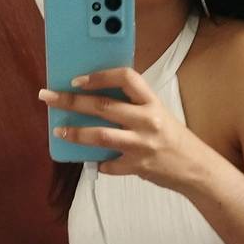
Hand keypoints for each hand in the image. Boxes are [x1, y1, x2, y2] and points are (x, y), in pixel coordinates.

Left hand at [38, 67, 207, 191]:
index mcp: (152, 102)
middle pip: (103, 106)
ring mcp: (142, 144)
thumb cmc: (172, 137)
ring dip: (75, 132)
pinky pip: (110, 165)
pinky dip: (99, 163)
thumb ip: (132, 106)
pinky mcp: (138, 166)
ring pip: (100, 135)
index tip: (77, 79)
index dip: (99, 76)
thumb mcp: (157, 113)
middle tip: (48, 97)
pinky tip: (94, 162)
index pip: (126, 77)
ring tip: (58, 131)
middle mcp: (147, 120)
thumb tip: (95, 98)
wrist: (195, 168)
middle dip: (71, 101)